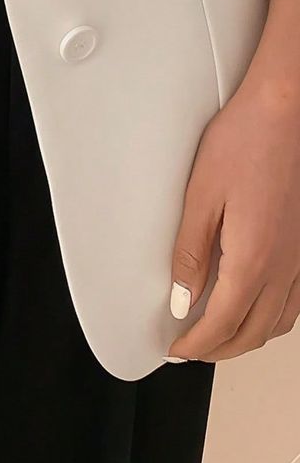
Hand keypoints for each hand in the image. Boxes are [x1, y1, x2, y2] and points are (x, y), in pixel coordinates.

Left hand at [165, 59, 299, 361]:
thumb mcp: (201, 195)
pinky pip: (294, 303)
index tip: (175, 349)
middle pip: (252, 333)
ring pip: (278, 323)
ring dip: (246, 337)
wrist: (287, 112)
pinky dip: (270, 318)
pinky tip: (253, 306)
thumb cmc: (245, 141)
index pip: (221, 323)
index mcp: (253, 260)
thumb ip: (190, 252)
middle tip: (189, 348)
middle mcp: (284, 268)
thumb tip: (181, 298)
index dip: (195, 343)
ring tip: (216, 333)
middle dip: (218, 350)